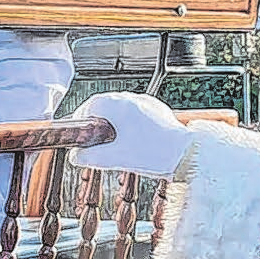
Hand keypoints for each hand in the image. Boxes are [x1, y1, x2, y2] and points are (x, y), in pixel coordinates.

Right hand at [71, 92, 194, 178]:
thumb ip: (89, 157)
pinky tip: (132, 140)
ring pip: (121, 108)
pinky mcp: (158, 110)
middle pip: (105, 106)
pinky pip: (137, 113)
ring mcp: (146, 102)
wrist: (184, 154)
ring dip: (113, 122)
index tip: (78, 133)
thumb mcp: (113, 159)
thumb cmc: (152, 154)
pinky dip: (129, 123)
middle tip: (93, 140)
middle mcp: (130, 98)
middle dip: (97, 122)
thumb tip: (75, 156)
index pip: (89, 106)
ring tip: (112, 142)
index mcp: (116, 105)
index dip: (80, 120)